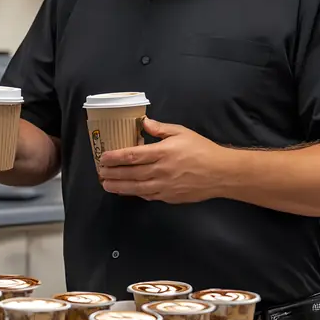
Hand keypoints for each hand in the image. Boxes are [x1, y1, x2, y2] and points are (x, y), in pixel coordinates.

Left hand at [98, 118, 229, 203]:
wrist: (220, 173)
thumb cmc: (201, 150)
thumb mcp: (181, 132)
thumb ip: (160, 129)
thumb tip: (144, 123)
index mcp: (162, 153)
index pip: (133, 155)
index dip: (115, 157)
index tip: (103, 157)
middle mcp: (160, 171)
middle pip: (130, 173)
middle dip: (112, 173)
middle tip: (99, 172)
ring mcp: (164, 187)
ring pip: (136, 188)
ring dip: (119, 187)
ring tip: (106, 185)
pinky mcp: (169, 197)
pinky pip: (148, 195)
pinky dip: (135, 193)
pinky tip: (127, 191)